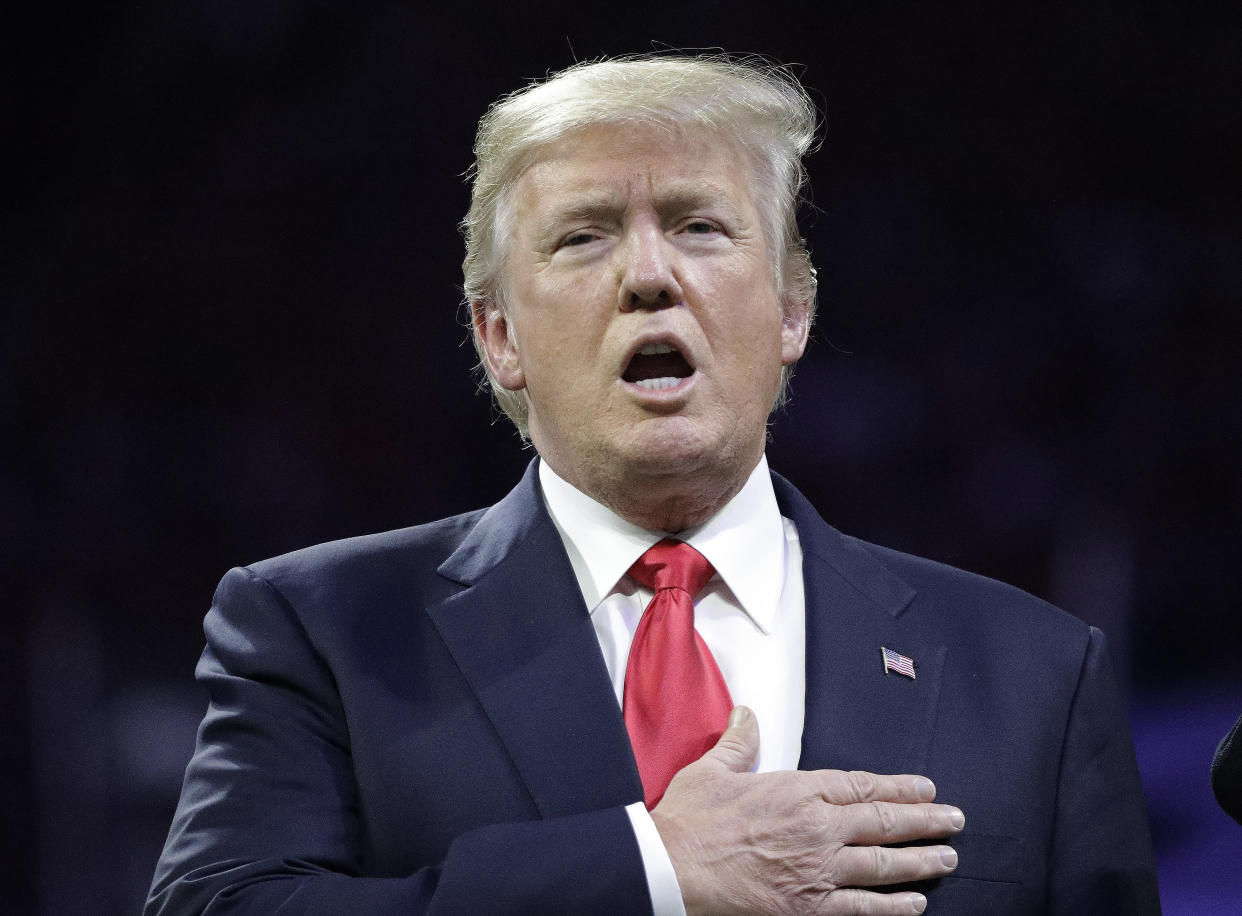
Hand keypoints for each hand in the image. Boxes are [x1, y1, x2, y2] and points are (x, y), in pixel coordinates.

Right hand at [651, 706, 963, 914]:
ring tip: (949, 858)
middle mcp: (817, 827)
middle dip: (926, 821)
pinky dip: (892, 906)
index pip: (862, 786)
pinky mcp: (807, 906)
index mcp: (798, 790)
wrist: (671, 867)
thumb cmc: (690, 820)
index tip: (926, 787)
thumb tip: (748, 713)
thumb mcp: (713, 769)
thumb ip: (740, 741)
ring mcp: (817, 869)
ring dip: (921, 861)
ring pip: (882, 864)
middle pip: (884, 822)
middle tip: (955, 820)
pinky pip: (862, 908)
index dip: (899, 787)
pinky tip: (916, 904)